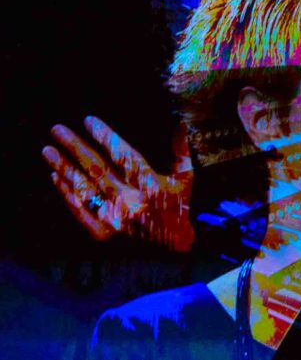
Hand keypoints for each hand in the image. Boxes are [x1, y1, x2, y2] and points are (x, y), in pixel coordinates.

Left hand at [42, 116, 194, 251]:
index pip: (123, 156)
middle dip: (76, 147)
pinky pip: (80, 210)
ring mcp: (113, 217)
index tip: (88, 120)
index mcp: (150, 185)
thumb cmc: (178, 207)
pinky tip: (55, 177)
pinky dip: (66, 193)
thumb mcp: (185, 179)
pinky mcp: (102, 231)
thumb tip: (180, 124)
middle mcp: (130, 200)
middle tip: (57, 130)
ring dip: (64, 168)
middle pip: (97, 169)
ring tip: (48, 150)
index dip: (105, 137)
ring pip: (84, 188)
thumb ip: (181, 151)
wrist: (173, 246)